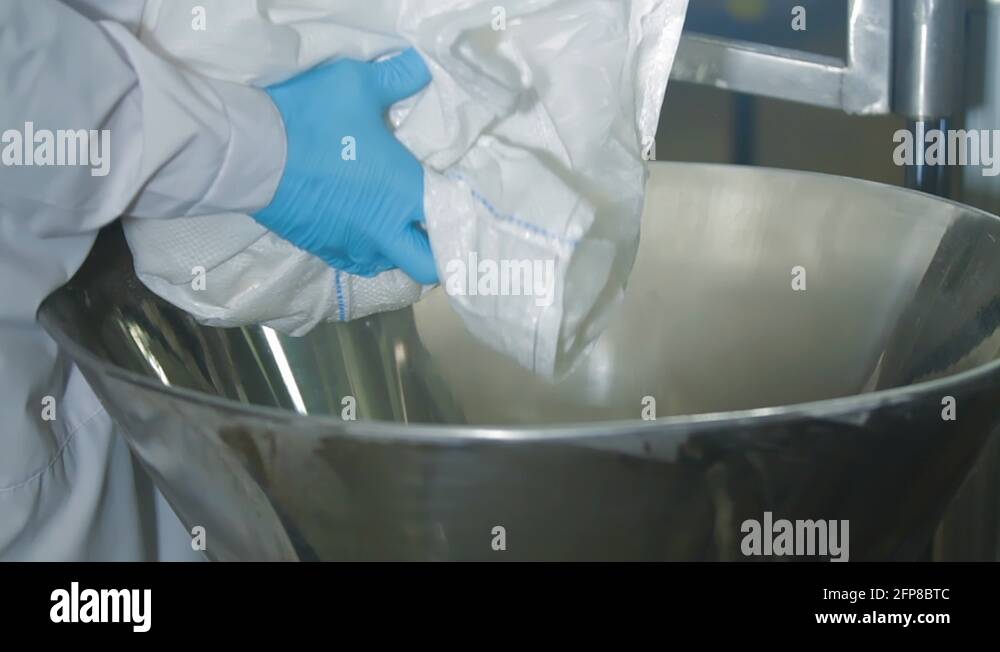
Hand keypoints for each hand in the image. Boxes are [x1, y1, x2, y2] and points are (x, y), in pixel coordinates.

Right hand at [254, 49, 436, 283]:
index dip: (460, 220)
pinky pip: (354, 261)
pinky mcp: (321, 249)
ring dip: (397, 250)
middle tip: (431, 229)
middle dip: (435, 254)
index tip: (457, 206)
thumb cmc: (313, 118)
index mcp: (405, 192)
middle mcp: (384, 230)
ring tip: (393, 224)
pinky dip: (364, 250)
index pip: (450, 224)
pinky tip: (358, 227)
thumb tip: (421, 69)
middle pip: (426, 266)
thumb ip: (397, 78)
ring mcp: (351, 245)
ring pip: (389, 265)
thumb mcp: (357, 84)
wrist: (250, 151)